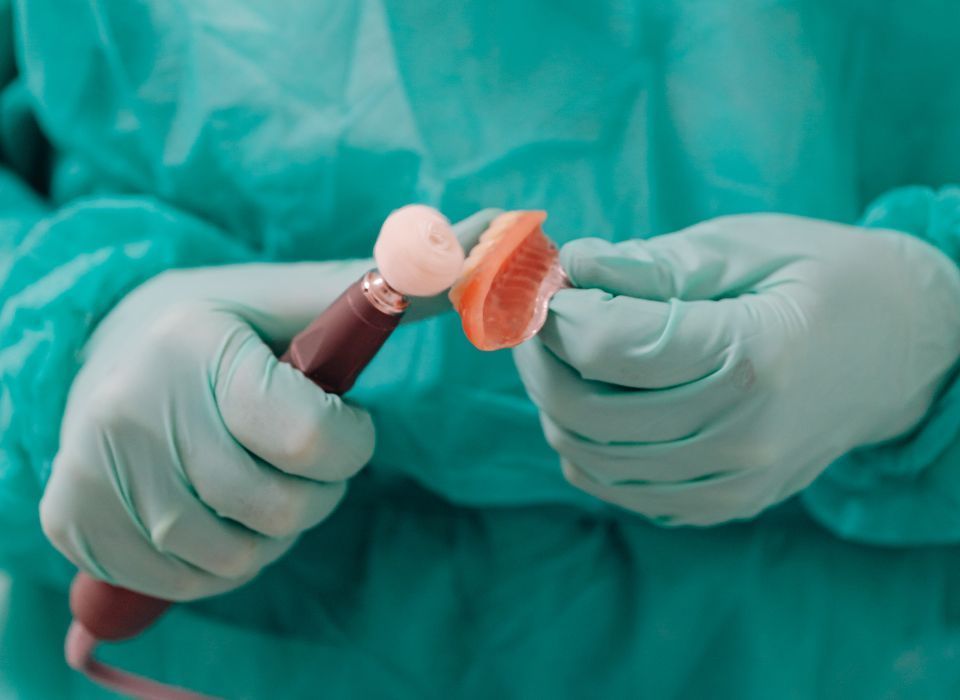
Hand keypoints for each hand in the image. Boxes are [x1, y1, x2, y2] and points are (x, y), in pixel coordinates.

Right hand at [40, 211, 498, 599]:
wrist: (97, 348)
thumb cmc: (218, 325)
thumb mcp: (289, 297)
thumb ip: (389, 282)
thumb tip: (493, 230)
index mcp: (197, 347)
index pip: (309, 439)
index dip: (350, 444)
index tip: (345, 424)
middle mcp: (135, 412)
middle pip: (280, 509)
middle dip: (318, 490)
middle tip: (301, 455)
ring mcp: (99, 473)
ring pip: (238, 557)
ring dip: (273, 530)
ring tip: (257, 479)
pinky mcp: (76, 522)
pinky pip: (188, 582)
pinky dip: (223, 559)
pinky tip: (215, 508)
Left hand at [514, 214, 959, 524]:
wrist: (906, 352)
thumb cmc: (828, 280)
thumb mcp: (748, 247)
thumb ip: (655, 263)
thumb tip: (573, 264)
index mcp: (753, 359)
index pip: (606, 349)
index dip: (557, 313)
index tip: (547, 284)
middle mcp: (741, 437)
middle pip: (583, 410)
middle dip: (539, 357)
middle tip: (536, 317)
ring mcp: (733, 484)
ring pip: (589, 456)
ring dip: (554, 401)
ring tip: (562, 352)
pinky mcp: (724, 504)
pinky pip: (619, 487)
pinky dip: (587, 443)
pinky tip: (598, 398)